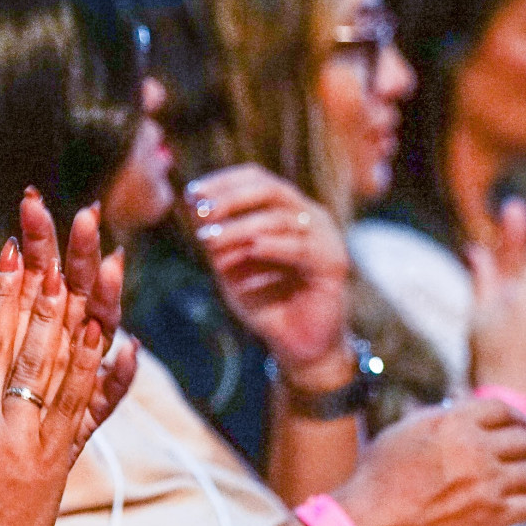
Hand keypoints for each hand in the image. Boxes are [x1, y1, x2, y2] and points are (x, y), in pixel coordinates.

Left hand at [184, 165, 354, 396]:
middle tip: (201, 212)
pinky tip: (250, 248)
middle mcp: (309, 217)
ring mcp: (325, 237)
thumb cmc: (264, 301)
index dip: (224, 181)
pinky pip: (301, 248)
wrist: (297, 345)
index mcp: (287, 210)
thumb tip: (194, 207)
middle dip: (232, 198)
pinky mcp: (333, 264)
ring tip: (209, 240)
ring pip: (281, 219)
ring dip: (240, 227)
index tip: (191, 193)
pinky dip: (273, 246)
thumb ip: (217, 239)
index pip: (257, 179)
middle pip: (271, 190)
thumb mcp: (231, 266)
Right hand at [335, 400, 525, 525]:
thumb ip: (435, 419)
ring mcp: (489, 481)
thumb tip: (455, 412)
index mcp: (453, 421)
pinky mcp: (495, 514)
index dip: (519, 416)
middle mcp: (477, 447)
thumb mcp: (402, 433)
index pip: (500, 410)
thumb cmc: (376, 478)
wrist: (373, 522)